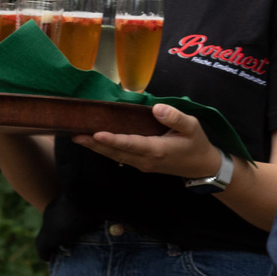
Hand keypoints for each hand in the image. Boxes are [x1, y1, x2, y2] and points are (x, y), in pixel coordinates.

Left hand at [76, 103, 223, 178]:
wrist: (201, 167)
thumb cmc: (197, 144)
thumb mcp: (192, 127)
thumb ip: (175, 118)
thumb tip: (157, 108)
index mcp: (157, 149)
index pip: (131, 143)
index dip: (113, 139)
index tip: (96, 133)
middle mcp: (145, 160)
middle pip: (116, 152)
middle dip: (95, 144)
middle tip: (75, 135)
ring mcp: (142, 164)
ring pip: (115, 156)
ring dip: (96, 148)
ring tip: (78, 138)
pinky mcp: (141, 164)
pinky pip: (119, 157)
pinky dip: (106, 150)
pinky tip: (95, 143)